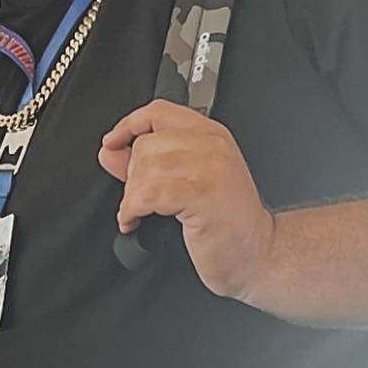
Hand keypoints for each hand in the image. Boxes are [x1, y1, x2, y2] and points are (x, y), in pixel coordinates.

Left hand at [98, 100, 275, 300]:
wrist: (256, 254)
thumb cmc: (226, 224)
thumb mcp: (185, 184)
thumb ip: (146, 164)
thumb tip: (110, 150)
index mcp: (211, 135)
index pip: (159, 112)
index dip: (128, 125)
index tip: (112, 143)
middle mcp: (213, 146)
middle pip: (147, 144)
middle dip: (131, 177)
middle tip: (137, 200)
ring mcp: (212, 169)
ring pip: (146, 169)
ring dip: (130, 197)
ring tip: (135, 212)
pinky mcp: (204, 196)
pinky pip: (151, 193)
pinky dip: (134, 209)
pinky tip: (134, 220)